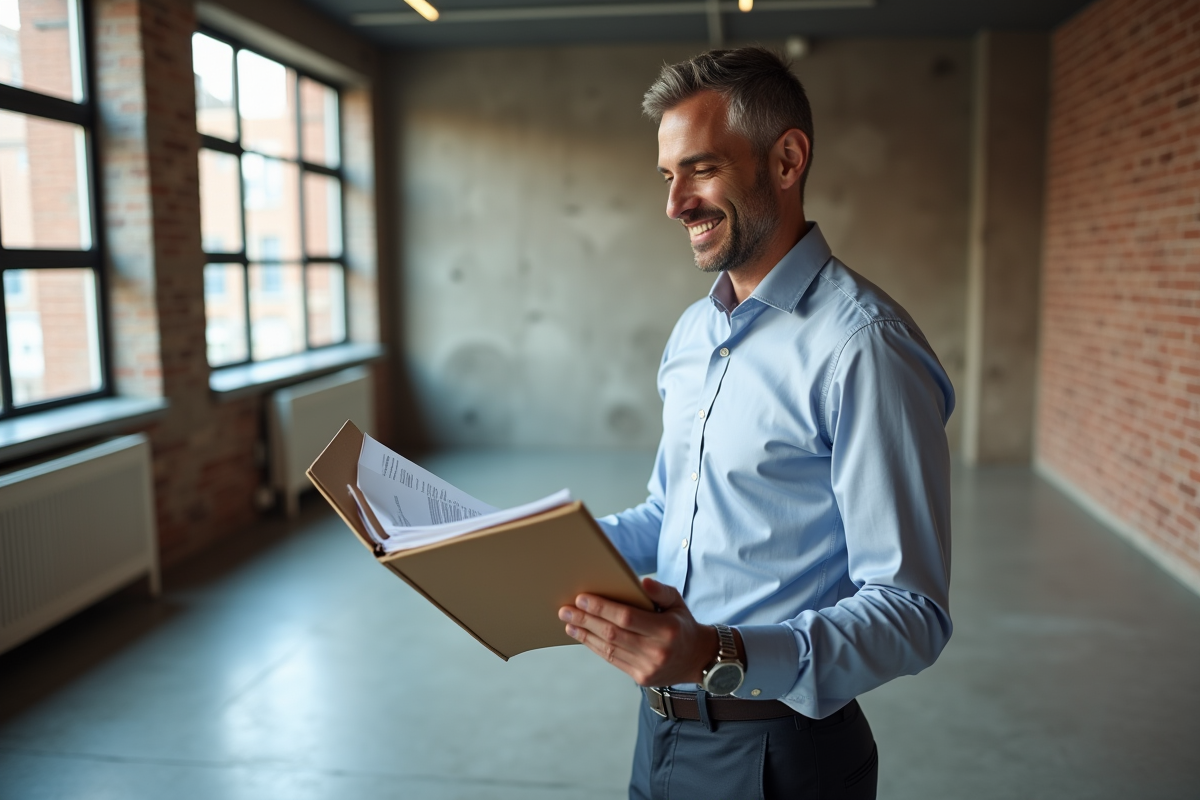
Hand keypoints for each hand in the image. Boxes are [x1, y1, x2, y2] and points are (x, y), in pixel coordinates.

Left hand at [558, 577, 717, 685]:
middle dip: (586, 620)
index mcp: (667, 629)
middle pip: (613, 633)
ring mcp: (649, 667)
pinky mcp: (641, 678)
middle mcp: (657, 651)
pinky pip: (613, 660)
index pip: (627, 617)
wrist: (698, 659)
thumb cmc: (682, 624)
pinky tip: (583, 636)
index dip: (602, 608)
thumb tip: (641, 582)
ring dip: (585, 635)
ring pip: (610, 649)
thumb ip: (660, 590)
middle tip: (566, 610)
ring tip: (569, 623)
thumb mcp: (677, 602)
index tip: (582, 598)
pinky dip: (595, 647)